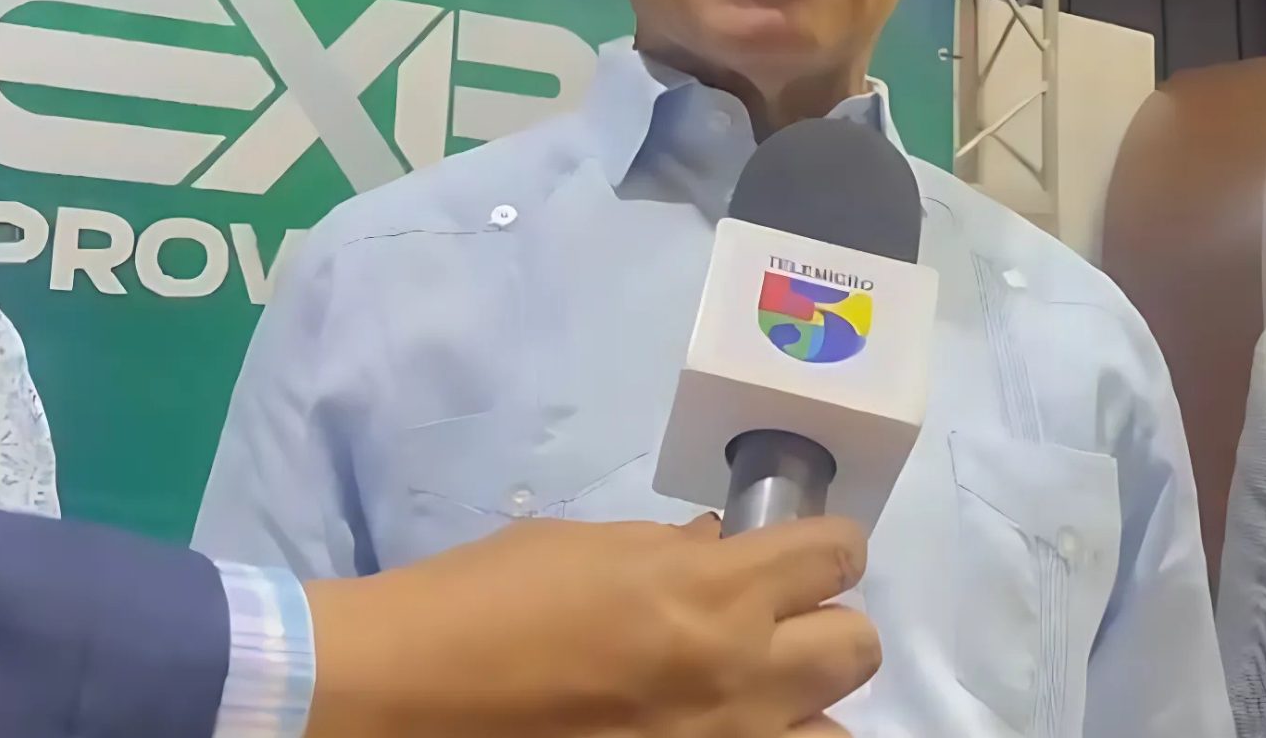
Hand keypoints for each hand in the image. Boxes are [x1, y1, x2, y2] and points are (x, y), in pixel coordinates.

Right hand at [301, 514, 877, 737]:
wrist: (409, 695)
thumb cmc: (485, 600)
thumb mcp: (585, 546)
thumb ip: (670, 550)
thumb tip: (719, 547)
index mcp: (713, 588)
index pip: (836, 556)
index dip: (828, 547)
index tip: (806, 552)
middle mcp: (740, 672)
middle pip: (857, 646)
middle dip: (827, 624)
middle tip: (778, 623)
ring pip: (837, 731)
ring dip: (805, 703)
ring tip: (755, 693)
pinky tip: (715, 728)